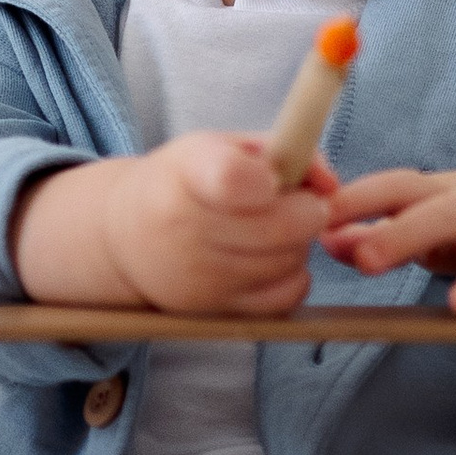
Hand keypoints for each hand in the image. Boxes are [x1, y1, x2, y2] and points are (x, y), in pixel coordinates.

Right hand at [14, 133, 340, 314]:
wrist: (125, 237)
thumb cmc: (184, 181)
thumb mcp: (221, 145)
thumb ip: (284, 149)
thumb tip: (331, 183)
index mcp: (185, 174)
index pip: (233, 180)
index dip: (269, 179)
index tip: (271, 178)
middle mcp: (186, 230)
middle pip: (282, 226)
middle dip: (307, 209)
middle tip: (298, 202)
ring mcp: (200, 276)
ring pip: (290, 259)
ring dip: (298, 242)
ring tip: (275, 229)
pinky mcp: (214, 309)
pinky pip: (284, 295)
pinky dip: (292, 276)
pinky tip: (272, 259)